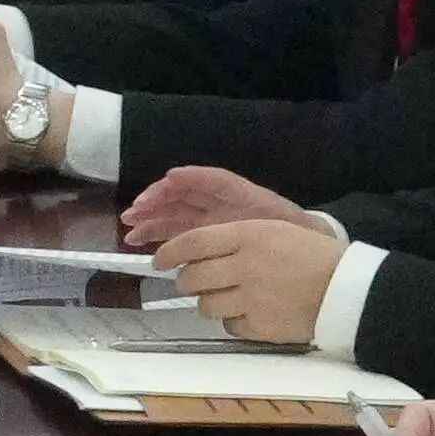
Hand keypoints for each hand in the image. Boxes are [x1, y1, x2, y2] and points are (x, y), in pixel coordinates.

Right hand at [118, 162, 300, 243]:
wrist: (304, 257)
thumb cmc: (289, 234)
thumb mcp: (275, 220)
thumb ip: (253, 212)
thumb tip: (230, 216)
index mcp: (238, 194)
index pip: (209, 181)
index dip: (188, 178)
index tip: (169, 180)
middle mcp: (219, 204)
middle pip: (182, 197)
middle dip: (157, 201)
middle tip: (134, 213)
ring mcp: (210, 220)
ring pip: (174, 215)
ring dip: (151, 219)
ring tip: (130, 231)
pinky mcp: (204, 237)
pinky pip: (177, 232)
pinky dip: (159, 235)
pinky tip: (142, 240)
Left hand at [154, 209, 345, 346]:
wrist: (346, 288)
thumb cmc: (310, 256)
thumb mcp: (273, 231)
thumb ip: (233, 240)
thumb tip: (192, 254)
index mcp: (248, 236)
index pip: (192, 243)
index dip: (169, 253)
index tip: (159, 260)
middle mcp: (245, 266)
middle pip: (192, 278)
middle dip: (185, 282)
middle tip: (191, 282)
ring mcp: (251, 298)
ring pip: (205, 305)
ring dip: (209, 302)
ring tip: (227, 296)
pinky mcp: (259, 326)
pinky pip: (228, 325)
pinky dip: (233, 320)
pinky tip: (250, 311)